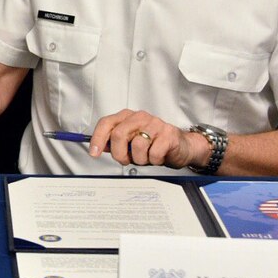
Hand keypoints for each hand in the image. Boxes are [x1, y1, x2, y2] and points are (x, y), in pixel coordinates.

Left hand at [87, 109, 207, 168]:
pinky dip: (153, 160)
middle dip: (119, 154)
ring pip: (137, 146)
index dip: (97, 139)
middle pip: (118, 135)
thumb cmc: (154, 144)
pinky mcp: (168, 134)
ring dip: (139, 159)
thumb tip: (98, 147)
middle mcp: (140, 117)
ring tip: (146, 157)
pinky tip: (157, 156)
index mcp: (127, 117)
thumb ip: (115, 142)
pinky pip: (153, 153)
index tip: (94, 153)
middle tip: (126, 160)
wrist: (182, 146)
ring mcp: (155, 124)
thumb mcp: (131, 142)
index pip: (106, 123)